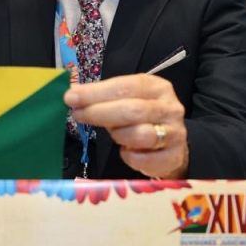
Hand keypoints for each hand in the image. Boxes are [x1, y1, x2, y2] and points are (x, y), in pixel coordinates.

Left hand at [64, 73, 188, 178]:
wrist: (172, 147)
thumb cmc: (143, 119)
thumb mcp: (128, 100)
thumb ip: (103, 97)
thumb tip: (72, 95)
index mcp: (157, 87)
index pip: (125, 86)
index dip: (96, 92)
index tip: (71, 97)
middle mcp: (169, 108)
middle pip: (132, 110)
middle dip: (100, 112)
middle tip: (77, 114)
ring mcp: (174, 133)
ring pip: (139, 134)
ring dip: (118, 135)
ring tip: (112, 133)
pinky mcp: (172, 157)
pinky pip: (143, 159)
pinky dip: (129, 156)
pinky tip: (126, 151)